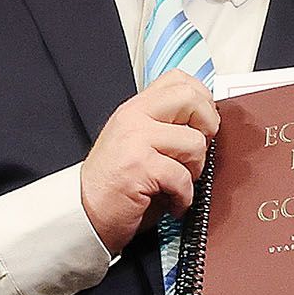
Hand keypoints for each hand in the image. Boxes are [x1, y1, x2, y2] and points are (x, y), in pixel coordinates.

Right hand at [80, 70, 219, 255]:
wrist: (85, 214)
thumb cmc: (113, 185)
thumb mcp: (136, 143)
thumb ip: (163, 127)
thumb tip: (206, 124)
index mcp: (135, 109)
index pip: (178, 80)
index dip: (202, 100)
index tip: (203, 124)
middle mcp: (134, 118)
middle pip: (190, 98)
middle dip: (208, 126)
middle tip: (198, 150)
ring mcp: (135, 140)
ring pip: (194, 142)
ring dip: (195, 170)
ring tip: (179, 182)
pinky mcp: (139, 167)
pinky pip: (183, 177)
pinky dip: (184, 197)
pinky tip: (172, 202)